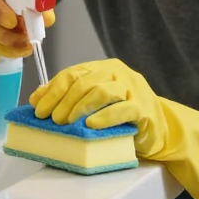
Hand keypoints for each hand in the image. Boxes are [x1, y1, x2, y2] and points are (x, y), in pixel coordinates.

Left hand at [30, 59, 198, 198]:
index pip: (72, 73)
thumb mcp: (93, 104)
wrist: (160, 130)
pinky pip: (122, 109)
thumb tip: (38, 97)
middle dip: (63, 101)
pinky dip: (104, 117)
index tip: (38, 109)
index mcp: (103, 68)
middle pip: (84, 81)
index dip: (52, 91)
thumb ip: (69, 96)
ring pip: (101, 90)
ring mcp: (133, 89)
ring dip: (79, 108)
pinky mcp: (143, 108)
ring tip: (67, 123)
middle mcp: (118, 73)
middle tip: (52, 120)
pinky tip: (91, 125)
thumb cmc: (122, 117)